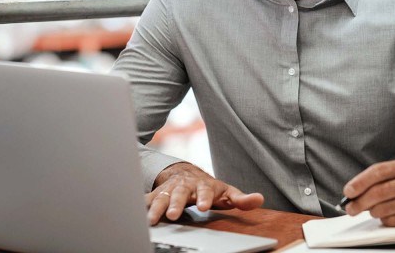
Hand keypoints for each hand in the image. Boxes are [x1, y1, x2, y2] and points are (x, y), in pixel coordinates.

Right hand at [146, 162, 263, 224]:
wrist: (185, 175)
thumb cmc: (209, 188)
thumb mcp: (226, 193)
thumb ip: (241, 199)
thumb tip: (259, 200)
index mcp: (203, 185)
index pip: (205, 191)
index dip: (204, 198)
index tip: (203, 207)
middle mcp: (184, 186)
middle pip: (179, 194)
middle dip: (175, 203)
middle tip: (173, 215)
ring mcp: (169, 189)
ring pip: (161, 197)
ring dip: (156, 208)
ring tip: (151, 220)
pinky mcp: (157, 194)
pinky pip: (147, 199)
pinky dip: (141, 205)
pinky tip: (136, 213)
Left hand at [342, 159, 394, 227]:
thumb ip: (378, 178)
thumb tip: (353, 191)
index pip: (379, 172)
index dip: (360, 182)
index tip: (348, 191)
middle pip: (380, 192)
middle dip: (360, 201)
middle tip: (351, 207)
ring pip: (385, 209)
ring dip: (372, 211)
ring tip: (371, 209)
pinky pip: (394, 222)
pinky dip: (384, 220)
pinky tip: (385, 215)